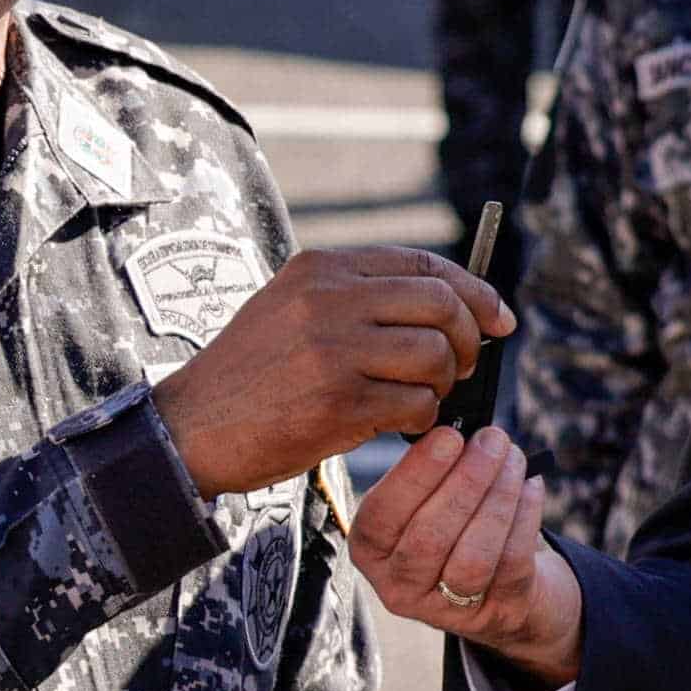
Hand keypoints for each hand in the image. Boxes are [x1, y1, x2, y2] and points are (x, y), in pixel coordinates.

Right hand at [151, 245, 505, 493]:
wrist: (191, 427)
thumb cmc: (249, 376)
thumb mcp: (291, 309)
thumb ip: (355, 297)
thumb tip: (443, 304)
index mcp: (320, 268)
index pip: (422, 264)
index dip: (475, 290)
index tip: (499, 318)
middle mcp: (329, 298)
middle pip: (441, 302)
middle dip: (468, 338)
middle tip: (461, 368)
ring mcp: (334, 348)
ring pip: (435, 353)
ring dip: (442, 384)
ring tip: (419, 399)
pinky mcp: (339, 400)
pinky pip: (416, 403)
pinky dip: (421, 418)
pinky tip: (396, 424)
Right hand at [347, 424, 584, 681]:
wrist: (497, 586)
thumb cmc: (453, 524)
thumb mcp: (422, 502)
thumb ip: (427, 472)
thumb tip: (457, 429)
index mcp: (370, 550)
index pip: (382, 515)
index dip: (416, 475)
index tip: (449, 436)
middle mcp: (399, 587)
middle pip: (430, 536)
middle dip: (467, 479)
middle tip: (492, 439)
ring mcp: (446, 609)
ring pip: (474, 556)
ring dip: (498, 497)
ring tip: (513, 458)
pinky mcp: (495, 614)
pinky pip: (512, 563)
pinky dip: (525, 517)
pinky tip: (530, 485)